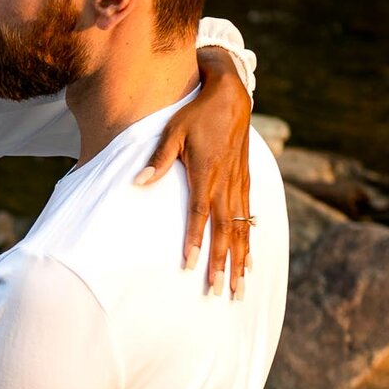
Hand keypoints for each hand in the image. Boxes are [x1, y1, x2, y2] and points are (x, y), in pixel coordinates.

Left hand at [133, 44, 254, 294]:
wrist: (231, 95)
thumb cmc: (196, 113)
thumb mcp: (173, 131)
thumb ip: (158, 159)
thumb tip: (138, 182)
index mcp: (207, 174)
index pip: (199, 215)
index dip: (194, 241)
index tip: (189, 266)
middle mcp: (227, 184)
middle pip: (225, 232)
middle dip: (223, 264)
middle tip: (221, 293)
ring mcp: (239, 185)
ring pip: (241, 230)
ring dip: (241, 261)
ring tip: (241, 289)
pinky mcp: (246, 183)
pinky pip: (249, 219)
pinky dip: (249, 242)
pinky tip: (250, 262)